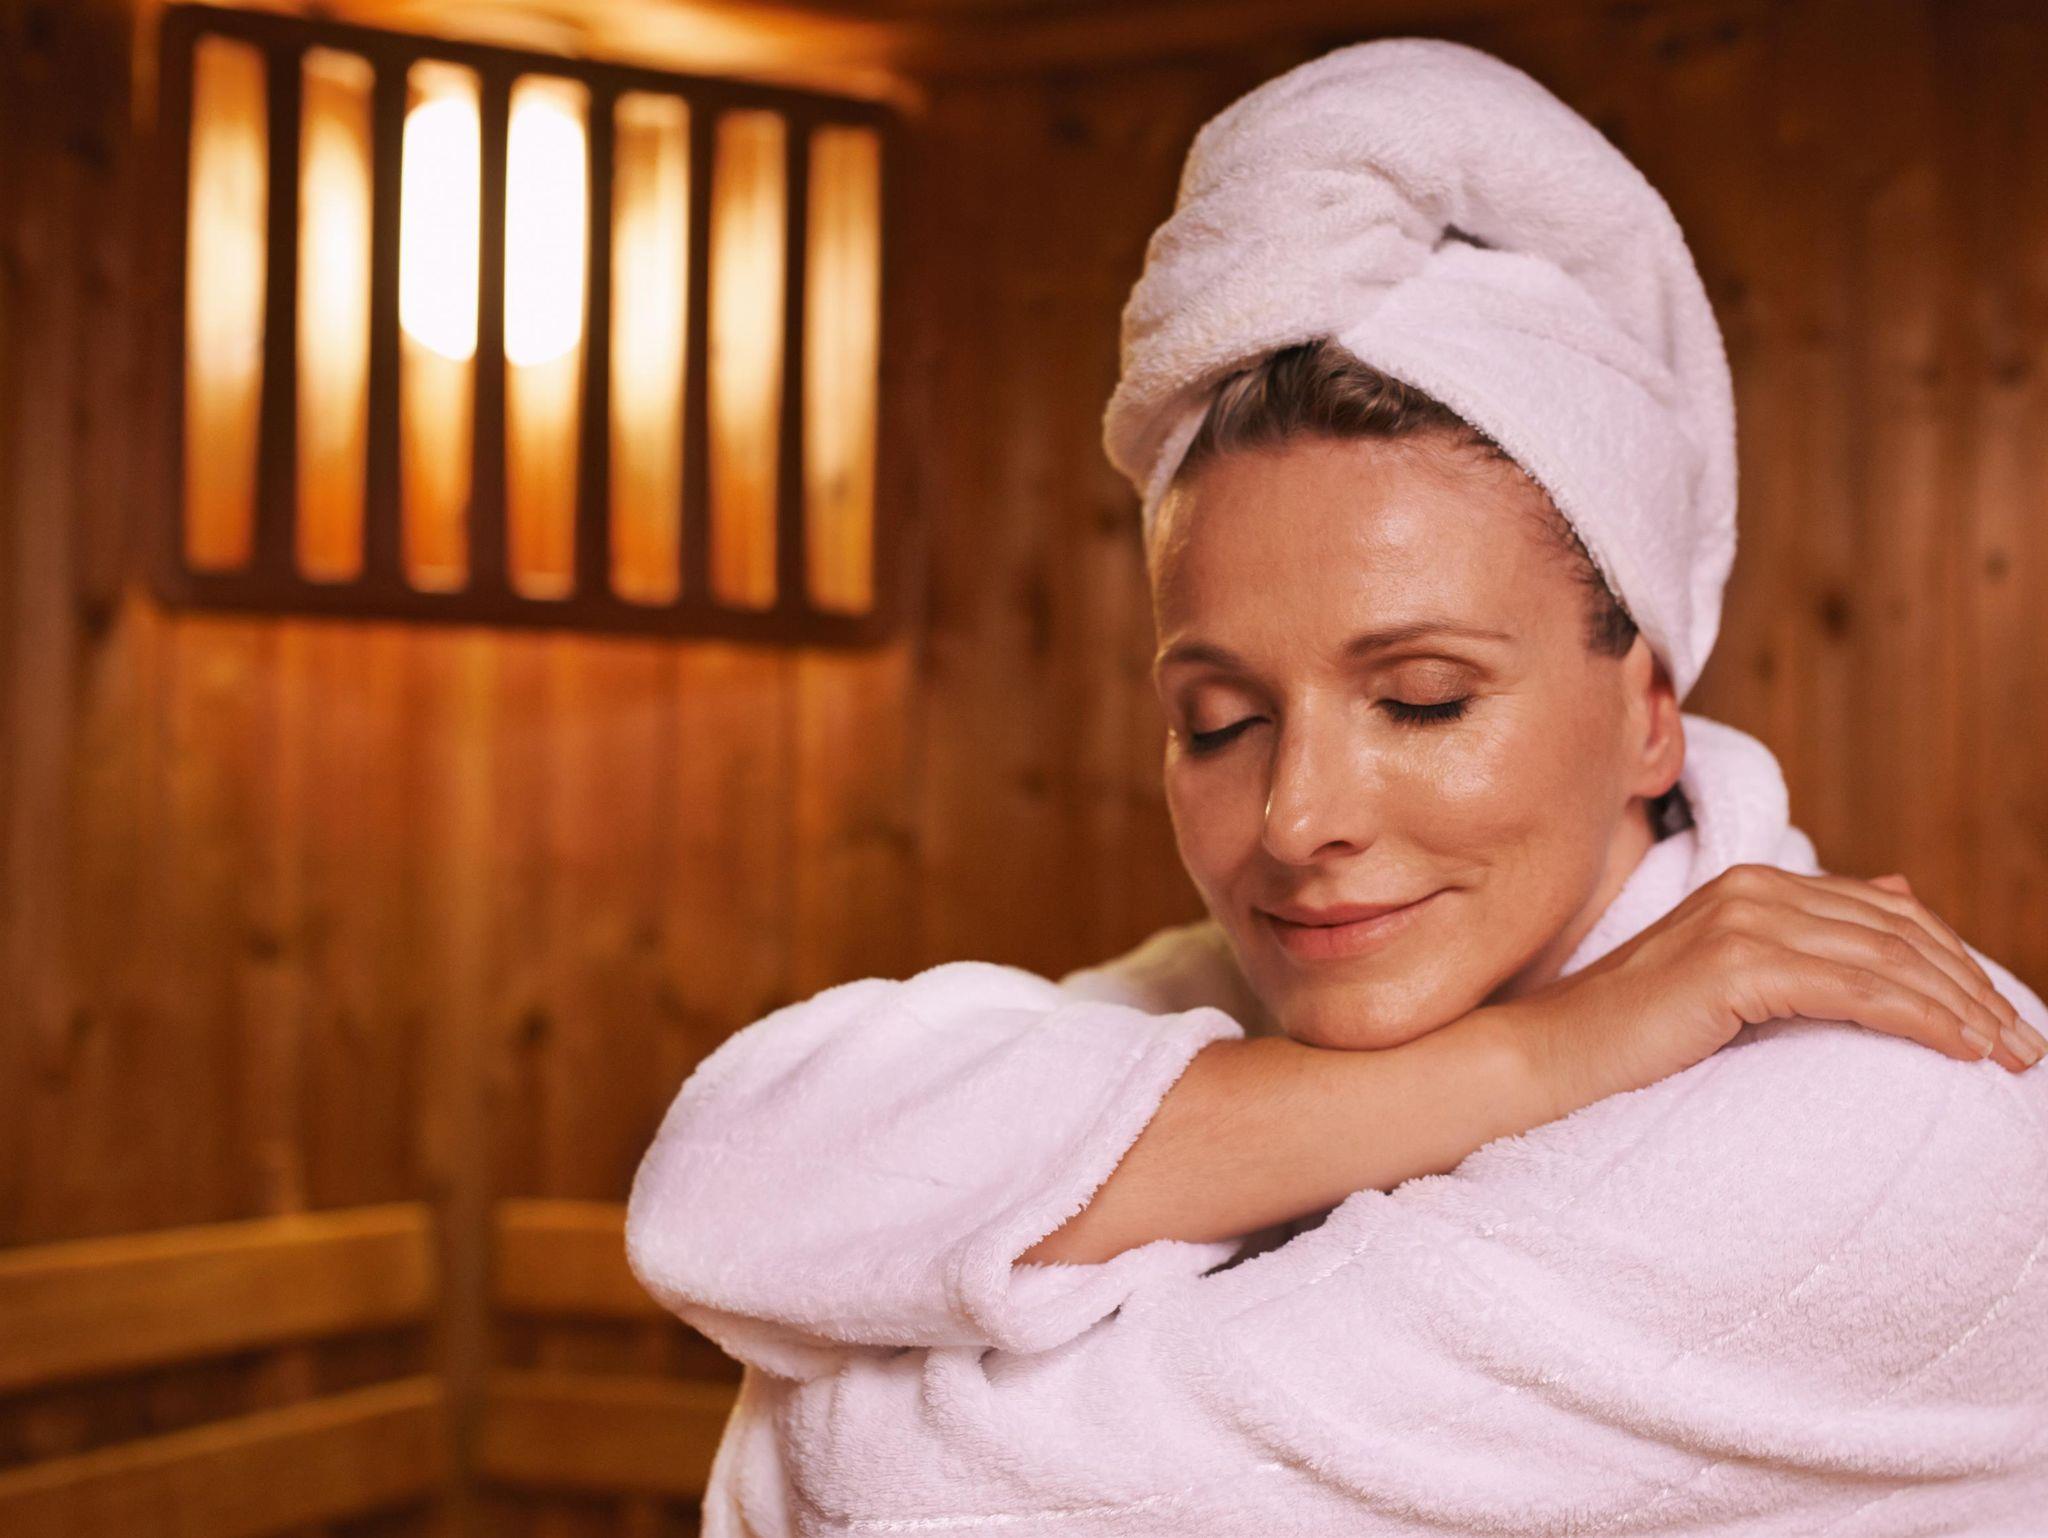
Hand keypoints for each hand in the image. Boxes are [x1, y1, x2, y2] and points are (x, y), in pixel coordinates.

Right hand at [1505, 863, 2041, 1121]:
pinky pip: (1857, 990)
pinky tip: (1960, 1047)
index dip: (1956, 961)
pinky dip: (1920, 1018)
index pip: (1888, 913)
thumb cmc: (1631, 1037)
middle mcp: (1755, 889)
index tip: (2001, 1019)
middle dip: (1975, 987)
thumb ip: (1801, 944)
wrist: (1548, 1058)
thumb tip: (1895, 894)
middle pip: (1900, 932)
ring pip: (1889, 960)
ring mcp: (1744, 921)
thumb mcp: (1726, 981)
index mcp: (1754, 886)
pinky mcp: (1736, 965)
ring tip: (2009, 1055)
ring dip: (1964, 1008)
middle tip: (2026, 1046)